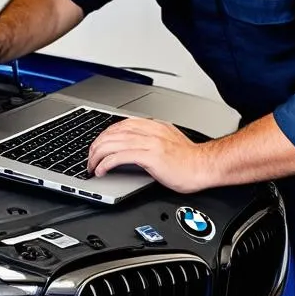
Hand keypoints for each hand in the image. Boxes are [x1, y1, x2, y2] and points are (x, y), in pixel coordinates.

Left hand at [88, 118, 211, 193]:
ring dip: (97, 156)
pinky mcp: (149, 156)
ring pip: (113, 143)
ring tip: (92, 166)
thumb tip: (134, 146)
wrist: (204, 166)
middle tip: (90, 159)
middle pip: (113, 132)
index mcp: (153, 125)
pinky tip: (102, 170)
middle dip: (96, 146)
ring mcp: (149, 142)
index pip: (120, 125)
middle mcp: (149, 130)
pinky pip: (120, 156)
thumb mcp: (167, 142)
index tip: (97, 146)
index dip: (104, 135)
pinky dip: (106, 163)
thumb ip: (151, 139)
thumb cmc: (189, 160)